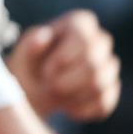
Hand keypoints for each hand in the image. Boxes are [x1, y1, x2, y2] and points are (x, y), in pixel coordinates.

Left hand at [6, 9, 120, 121]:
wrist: (32, 89)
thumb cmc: (26, 64)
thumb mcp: (22, 52)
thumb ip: (31, 43)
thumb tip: (43, 35)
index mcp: (78, 23)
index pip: (83, 37)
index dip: (64, 57)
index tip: (46, 70)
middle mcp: (99, 41)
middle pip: (94, 64)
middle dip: (66, 82)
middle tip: (47, 87)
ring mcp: (108, 65)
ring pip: (100, 84)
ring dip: (71, 96)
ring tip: (52, 95)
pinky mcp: (111, 90)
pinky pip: (103, 104)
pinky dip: (81, 110)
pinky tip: (65, 107)